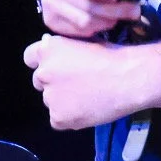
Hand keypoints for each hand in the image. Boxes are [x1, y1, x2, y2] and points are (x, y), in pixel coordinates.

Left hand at [23, 33, 157, 129]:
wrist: (129, 79)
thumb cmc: (112, 56)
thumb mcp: (83, 41)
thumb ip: (61, 47)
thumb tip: (48, 46)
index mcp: (47, 50)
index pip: (30, 57)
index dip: (44, 62)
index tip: (56, 66)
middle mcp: (43, 72)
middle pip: (40, 81)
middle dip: (54, 82)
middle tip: (78, 84)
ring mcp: (49, 97)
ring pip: (51, 101)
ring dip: (63, 100)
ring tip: (88, 96)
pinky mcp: (59, 118)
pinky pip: (58, 119)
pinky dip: (70, 117)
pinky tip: (88, 108)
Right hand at [38, 0, 142, 38]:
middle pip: (84, 5)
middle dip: (114, 10)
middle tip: (135, 11)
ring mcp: (47, 4)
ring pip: (83, 21)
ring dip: (108, 22)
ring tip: (122, 17)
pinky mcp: (50, 21)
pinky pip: (78, 31)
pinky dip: (96, 28)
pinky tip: (106, 21)